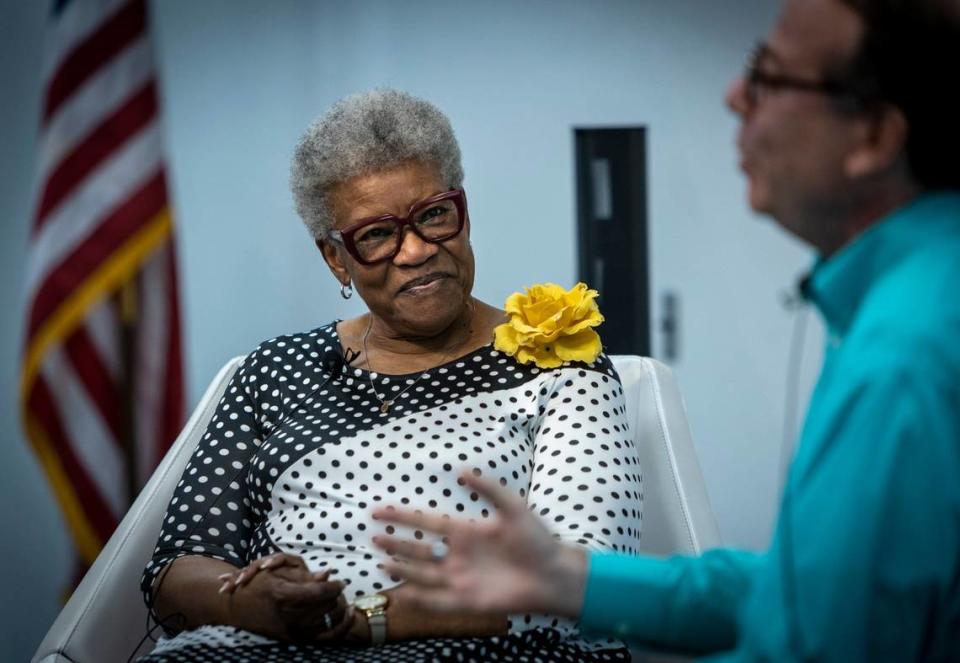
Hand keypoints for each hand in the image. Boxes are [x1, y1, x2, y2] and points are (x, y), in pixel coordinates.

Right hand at [216, 553, 353, 642]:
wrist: (238, 607)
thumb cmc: (256, 584)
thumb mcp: (277, 572)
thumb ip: (304, 574)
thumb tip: (328, 574)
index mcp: (283, 595)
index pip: (319, 592)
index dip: (334, 586)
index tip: (340, 582)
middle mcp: (288, 615)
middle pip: (325, 605)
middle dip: (335, 596)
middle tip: (337, 588)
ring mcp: (292, 629)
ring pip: (326, 619)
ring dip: (337, 608)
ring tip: (340, 600)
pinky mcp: (295, 638)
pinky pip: (325, 637)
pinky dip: (341, 627)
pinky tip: (348, 615)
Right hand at [371, 471, 587, 618]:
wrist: (555, 574)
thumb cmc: (538, 540)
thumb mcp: (514, 507)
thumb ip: (489, 488)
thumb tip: (462, 470)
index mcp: (466, 532)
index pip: (427, 522)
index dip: (402, 516)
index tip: (379, 510)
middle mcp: (458, 555)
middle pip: (419, 548)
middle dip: (397, 543)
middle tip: (374, 536)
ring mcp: (461, 578)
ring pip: (423, 574)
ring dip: (403, 569)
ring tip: (381, 562)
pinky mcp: (468, 600)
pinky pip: (437, 601)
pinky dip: (418, 598)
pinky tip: (401, 593)